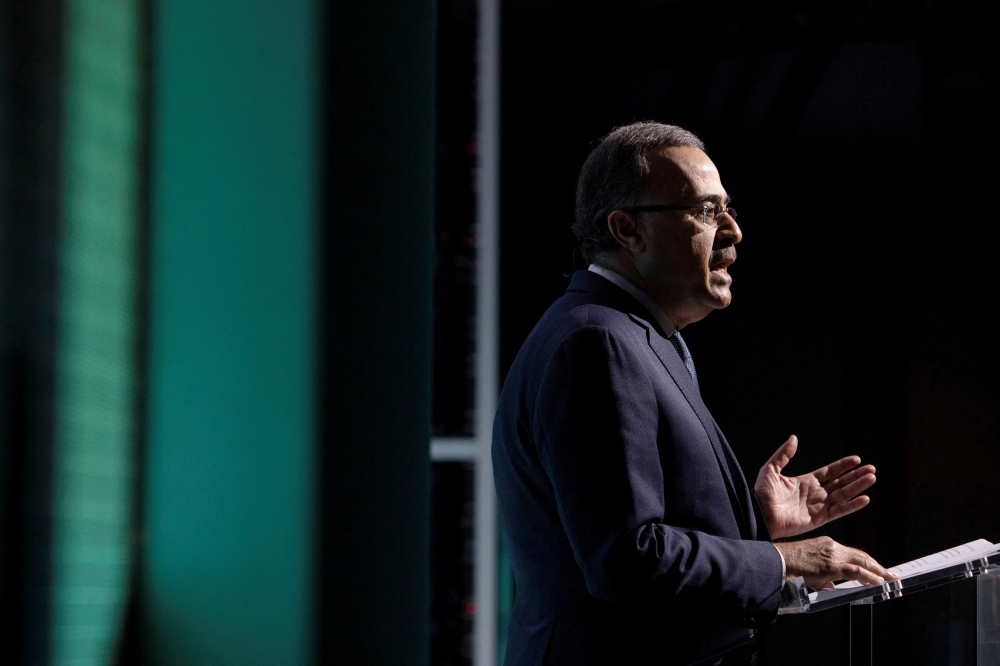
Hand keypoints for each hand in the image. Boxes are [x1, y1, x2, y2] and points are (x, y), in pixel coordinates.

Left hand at [754, 435, 875, 538]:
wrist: (758, 514)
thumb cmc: (761, 493)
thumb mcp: (771, 469)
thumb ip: (784, 454)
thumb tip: (794, 438)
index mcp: (805, 482)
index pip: (829, 472)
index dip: (843, 466)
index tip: (857, 459)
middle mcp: (815, 494)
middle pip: (840, 482)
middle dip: (856, 476)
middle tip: (871, 469)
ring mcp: (818, 506)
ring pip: (843, 495)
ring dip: (858, 487)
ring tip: (871, 478)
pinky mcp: (819, 519)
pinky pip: (839, 511)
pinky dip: (852, 505)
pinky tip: (864, 498)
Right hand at [775, 537, 896, 589]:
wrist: (779, 561)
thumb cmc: (789, 565)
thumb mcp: (809, 570)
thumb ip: (823, 578)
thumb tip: (832, 587)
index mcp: (827, 545)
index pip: (852, 554)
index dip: (866, 562)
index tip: (876, 569)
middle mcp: (832, 546)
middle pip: (861, 556)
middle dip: (877, 565)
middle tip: (890, 574)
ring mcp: (833, 554)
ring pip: (862, 561)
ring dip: (878, 571)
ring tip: (889, 578)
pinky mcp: (833, 565)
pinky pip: (857, 571)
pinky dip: (870, 577)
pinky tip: (878, 582)